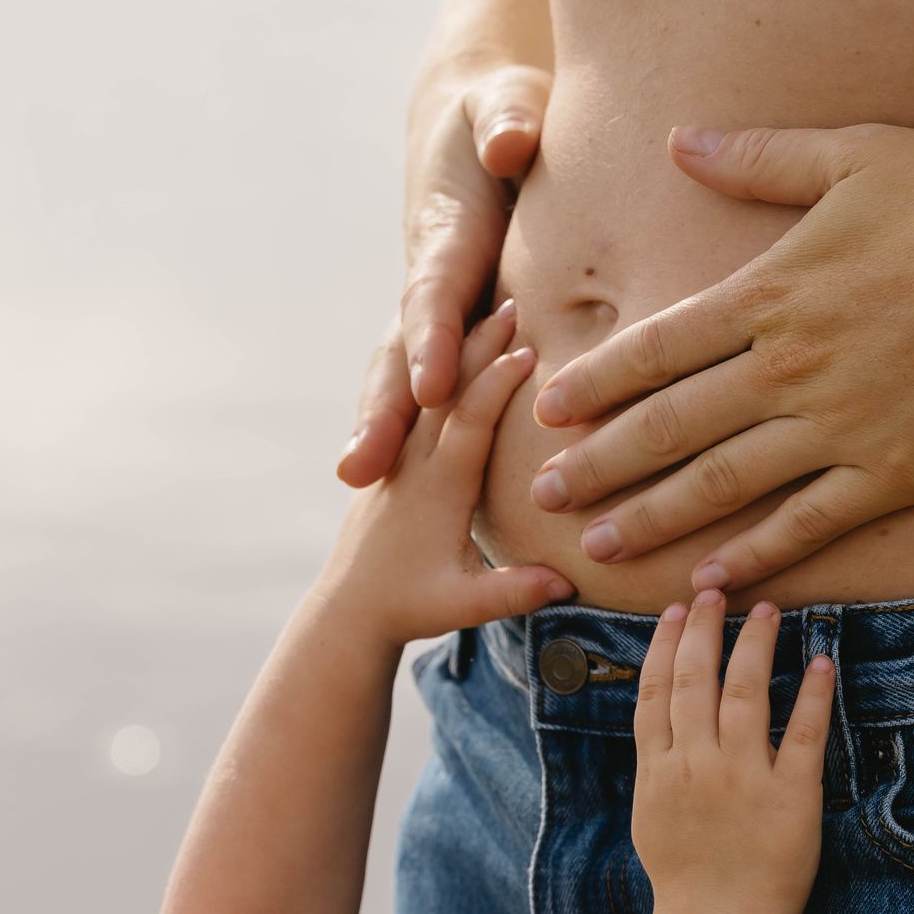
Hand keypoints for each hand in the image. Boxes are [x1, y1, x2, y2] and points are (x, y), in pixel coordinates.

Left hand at [326, 307, 574, 643]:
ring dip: (463, 352)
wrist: (348, 610)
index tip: (529, 347)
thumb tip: (566, 583)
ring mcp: (402, 460)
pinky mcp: (396, 465)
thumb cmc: (407, 608)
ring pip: (433, 392)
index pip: (469, 420)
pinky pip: (421, 406)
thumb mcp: (462, 605)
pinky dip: (446, 375)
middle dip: (482, 344)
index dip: (497, 383)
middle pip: (450, 389)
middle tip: (516, 302)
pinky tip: (465, 357)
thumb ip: (513, 592)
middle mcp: (414, 463)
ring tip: (496, 315)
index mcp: (436, 488)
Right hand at [337, 59, 553, 488]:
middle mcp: (430, 279)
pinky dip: (412, 427)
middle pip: (398, 349)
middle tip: (359, 465)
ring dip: (379, 426)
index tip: (429, 386)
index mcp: (449, 233)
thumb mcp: (510, 99)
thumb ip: (509, 118)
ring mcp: (432, 307)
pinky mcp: (447, 326)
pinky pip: (430, 382)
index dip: (431, 339)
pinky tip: (412, 478)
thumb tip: (510, 144)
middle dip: (380, 408)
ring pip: (400, 371)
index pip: (437, 293)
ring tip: (355, 480)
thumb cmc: (504, 112)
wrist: (476, 121)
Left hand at [530, 123, 913, 587]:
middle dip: (598, 465)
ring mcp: (840, 426)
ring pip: (722, 484)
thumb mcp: (854, 154)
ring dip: (653, 519)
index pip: (658, 348)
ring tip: (599, 547)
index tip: (548, 412)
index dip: (597, 384)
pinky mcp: (894, 471)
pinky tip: (713, 580)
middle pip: (670, 425)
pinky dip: (756, 555)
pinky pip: (808, 523)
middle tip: (539, 499)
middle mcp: (791, 367)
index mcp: (773, 292)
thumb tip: (679, 140)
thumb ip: (760, 158)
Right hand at [631, 594, 835, 913]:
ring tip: (767, 610)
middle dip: (704, 628)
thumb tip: (661, 728)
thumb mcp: (652, 819)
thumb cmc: (686, 883)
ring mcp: (743, 779)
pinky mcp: (790, 797)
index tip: (675, 611)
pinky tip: (821, 662)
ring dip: (755, 645)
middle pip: (695, 680)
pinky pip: (805, 734)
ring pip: (746, 693)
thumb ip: (657, 769)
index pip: (656, 692)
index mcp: (660, 771)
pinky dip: (813, 695)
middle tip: (716, 589)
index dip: (664, 645)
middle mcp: (696, 766)